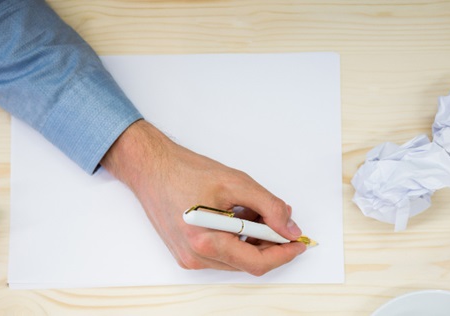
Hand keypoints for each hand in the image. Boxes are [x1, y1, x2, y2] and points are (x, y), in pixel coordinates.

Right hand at [100, 119, 306, 275]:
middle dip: (270, 245)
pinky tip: (236, 218)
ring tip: (253, 213)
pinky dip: (236, 240)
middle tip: (282, 223)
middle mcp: (196, 256)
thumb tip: (289, 227)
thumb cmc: (185, 172)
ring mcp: (189, 257)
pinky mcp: (186, 253)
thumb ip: (269, 206)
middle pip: (248, 262)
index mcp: (206, 242)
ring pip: (236, 259)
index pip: (257, 262)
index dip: (284, 253)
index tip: (298, 242)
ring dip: (253, 241)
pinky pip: (222, 255)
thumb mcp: (236, 183)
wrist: (150, 168)